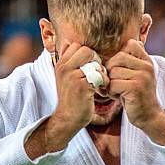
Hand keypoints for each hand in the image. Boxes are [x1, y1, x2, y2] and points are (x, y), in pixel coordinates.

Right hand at [24, 43, 96, 159]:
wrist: (68, 118)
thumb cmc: (71, 98)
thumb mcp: (65, 77)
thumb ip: (70, 62)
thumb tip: (76, 46)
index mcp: (60, 64)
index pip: (77, 46)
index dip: (87, 54)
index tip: (89, 66)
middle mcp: (64, 68)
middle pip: (87, 50)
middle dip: (96, 59)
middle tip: (96, 73)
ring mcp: (72, 76)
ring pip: (95, 62)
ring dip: (101, 71)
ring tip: (99, 82)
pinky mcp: (82, 86)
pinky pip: (100, 75)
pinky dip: (104, 82)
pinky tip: (101, 90)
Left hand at [105, 39, 163, 128]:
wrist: (149, 116)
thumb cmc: (137, 95)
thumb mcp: (136, 75)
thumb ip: (131, 61)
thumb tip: (125, 44)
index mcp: (147, 61)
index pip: (130, 44)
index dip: (119, 57)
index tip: (120, 70)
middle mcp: (146, 66)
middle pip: (116, 58)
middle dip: (111, 72)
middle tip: (115, 84)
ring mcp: (142, 76)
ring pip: (113, 72)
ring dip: (110, 84)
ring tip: (118, 91)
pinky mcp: (135, 88)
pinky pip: (113, 84)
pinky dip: (111, 93)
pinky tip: (119, 97)